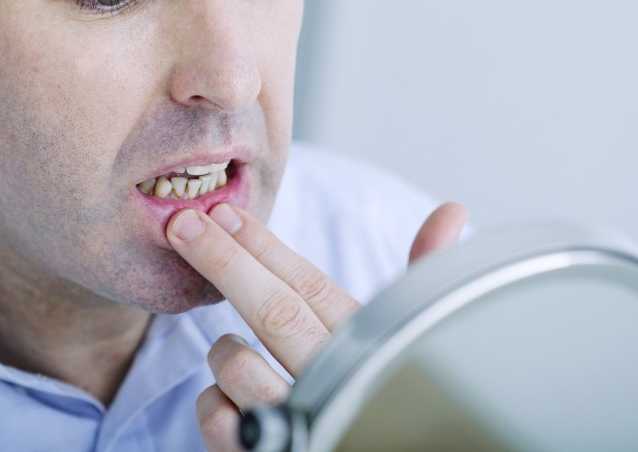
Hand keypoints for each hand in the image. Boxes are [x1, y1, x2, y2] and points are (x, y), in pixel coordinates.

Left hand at [167, 201, 467, 450]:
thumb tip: (452, 211)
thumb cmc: (380, 396)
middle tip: (184, 226)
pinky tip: (235, 407)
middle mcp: (339, 387)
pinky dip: (213, 405)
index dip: (264, 246)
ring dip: (224, 351)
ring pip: (238, 367)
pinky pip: (216, 418)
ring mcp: (303, 425)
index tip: (225, 214)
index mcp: (370, 349)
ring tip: (237, 352)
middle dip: (225, 261)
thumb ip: (417, 277)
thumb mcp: (403, 338)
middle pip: (275, 313)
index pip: (312, 287)